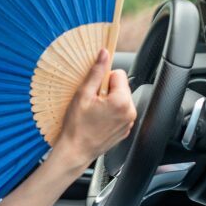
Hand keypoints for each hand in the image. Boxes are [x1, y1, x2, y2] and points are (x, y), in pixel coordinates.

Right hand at [51, 48, 136, 171]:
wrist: (75, 151)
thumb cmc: (77, 126)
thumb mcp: (83, 94)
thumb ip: (96, 72)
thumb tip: (104, 54)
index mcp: (122, 101)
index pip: (118, 74)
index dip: (103, 79)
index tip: (94, 90)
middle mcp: (130, 112)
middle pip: (120, 87)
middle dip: (107, 90)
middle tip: (92, 102)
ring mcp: (128, 123)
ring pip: (120, 100)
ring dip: (108, 102)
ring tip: (94, 112)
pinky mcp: (125, 130)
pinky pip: (120, 113)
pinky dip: (110, 113)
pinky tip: (97, 120)